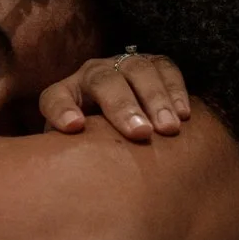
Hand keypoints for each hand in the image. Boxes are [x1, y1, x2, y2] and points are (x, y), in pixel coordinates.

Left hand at [39, 50, 191, 140]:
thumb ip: (71, 154)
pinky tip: (183, 115)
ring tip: (168, 128)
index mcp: (63, 94)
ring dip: (155, 99)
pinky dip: (176, 90)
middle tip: (140, 133)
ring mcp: (121, 64)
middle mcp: (90, 74)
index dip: (62, 111)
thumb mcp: (75, 147)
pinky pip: (165, 69)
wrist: (116, 118)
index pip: (55, 99)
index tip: (74, 127)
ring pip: (138, 71)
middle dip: (123, 106)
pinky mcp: (151, 63)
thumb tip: (75, 176)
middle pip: (103, 81)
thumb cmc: (91, 140)